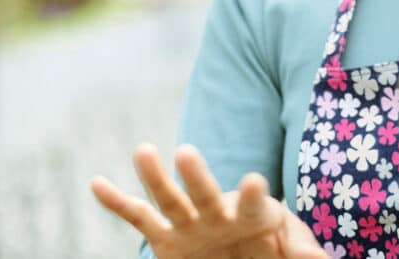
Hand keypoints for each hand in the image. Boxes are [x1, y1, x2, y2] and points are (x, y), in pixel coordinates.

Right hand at [91, 143, 327, 258]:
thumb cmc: (272, 252)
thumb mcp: (290, 251)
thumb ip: (301, 251)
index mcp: (255, 217)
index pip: (254, 205)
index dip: (252, 195)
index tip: (254, 182)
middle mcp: (218, 214)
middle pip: (205, 194)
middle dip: (197, 177)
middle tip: (186, 152)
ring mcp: (189, 224)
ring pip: (168, 198)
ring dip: (154, 177)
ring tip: (142, 150)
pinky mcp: (165, 238)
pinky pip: (138, 217)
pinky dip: (116, 201)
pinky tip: (97, 183)